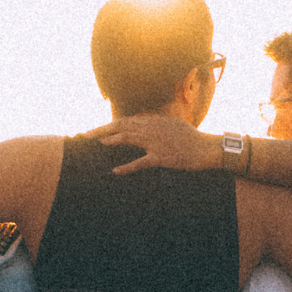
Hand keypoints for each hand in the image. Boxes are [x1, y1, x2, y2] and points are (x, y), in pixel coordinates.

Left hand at [83, 115, 218, 174]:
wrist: (206, 148)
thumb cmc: (191, 139)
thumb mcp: (172, 125)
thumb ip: (156, 123)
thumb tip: (144, 121)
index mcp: (154, 120)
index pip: (127, 121)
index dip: (110, 125)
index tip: (96, 130)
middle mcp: (152, 128)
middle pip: (121, 126)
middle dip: (101, 130)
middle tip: (85, 135)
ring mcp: (156, 142)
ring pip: (126, 138)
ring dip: (108, 140)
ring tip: (95, 144)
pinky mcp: (161, 157)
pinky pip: (140, 162)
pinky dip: (127, 167)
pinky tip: (115, 170)